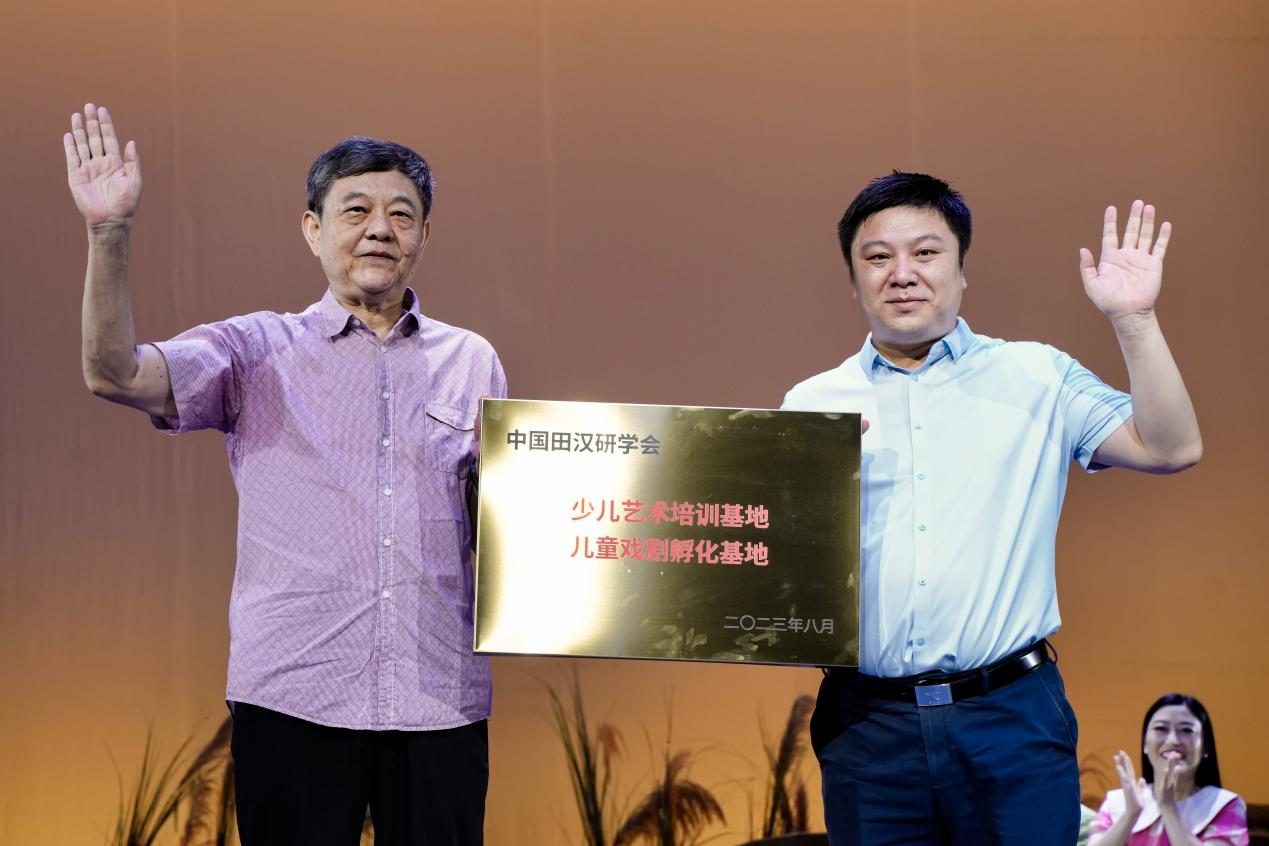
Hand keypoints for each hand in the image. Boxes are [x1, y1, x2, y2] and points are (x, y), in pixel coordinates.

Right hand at [64, 103, 141, 230]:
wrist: (111, 220)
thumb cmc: (126, 204)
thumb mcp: (134, 181)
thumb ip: (133, 161)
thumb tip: (132, 142)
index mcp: (115, 163)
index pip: (109, 139)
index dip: (106, 124)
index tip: (102, 110)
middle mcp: (101, 163)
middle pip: (95, 138)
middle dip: (92, 122)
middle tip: (89, 106)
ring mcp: (88, 169)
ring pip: (83, 145)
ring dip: (79, 130)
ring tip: (77, 115)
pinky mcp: (76, 176)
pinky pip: (72, 158)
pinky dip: (70, 146)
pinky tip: (69, 135)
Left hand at [1079, 200, 1170, 320]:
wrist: (1128, 312)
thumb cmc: (1108, 301)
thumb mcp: (1092, 284)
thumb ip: (1087, 267)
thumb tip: (1082, 249)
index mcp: (1110, 258)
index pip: (1110, 235)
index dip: (1110, 221)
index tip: (1111, 208)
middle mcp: (1126, 255)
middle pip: (1130, 231)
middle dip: (1133, 217)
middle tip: (1137, 202)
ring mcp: (1141, 259)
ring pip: (1145, 235)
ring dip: (1147, 222)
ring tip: (1149, 207)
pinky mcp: (1154, 265)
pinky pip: (1160, 247)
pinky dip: (1163, 236)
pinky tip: (1166, 225)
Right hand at [1113, 749, 1148, 820]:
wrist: (1135, 811)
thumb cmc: (1138, 802)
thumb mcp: (1141, 792)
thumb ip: (1141, 785)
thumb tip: (1142, 778)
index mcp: (1132, 782)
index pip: (1129, 769)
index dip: (1127, 761)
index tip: (1123, 753)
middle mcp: (1128, 782)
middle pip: (1125, 769)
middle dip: (1123, 760)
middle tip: (1120, 750)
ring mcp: (1127, 785)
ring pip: (1123, 772)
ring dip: (1120, 764)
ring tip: (1116, 756)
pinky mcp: (1128, 789)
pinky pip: (1125, 780)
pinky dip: (1122, 774)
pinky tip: (1120, 768)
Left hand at [1155, 756, 1180, 809]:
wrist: (1167, 810)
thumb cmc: (1166, 799)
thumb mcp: (1167, 788)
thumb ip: (1168, 781)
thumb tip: (1169, 775)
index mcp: (1170, 781)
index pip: (1173, 770)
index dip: (1173, 762)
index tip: (1174, 753)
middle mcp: (1171, 783)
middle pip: (1173, 770)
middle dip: (1173, 762)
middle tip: (1175, 752)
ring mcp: (1168, 786)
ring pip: (1170, 775)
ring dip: (1171, 766)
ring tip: (1171, 758)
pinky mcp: (1164, 790)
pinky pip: (1165, 782)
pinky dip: (1165, 776)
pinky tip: (1166, 770)